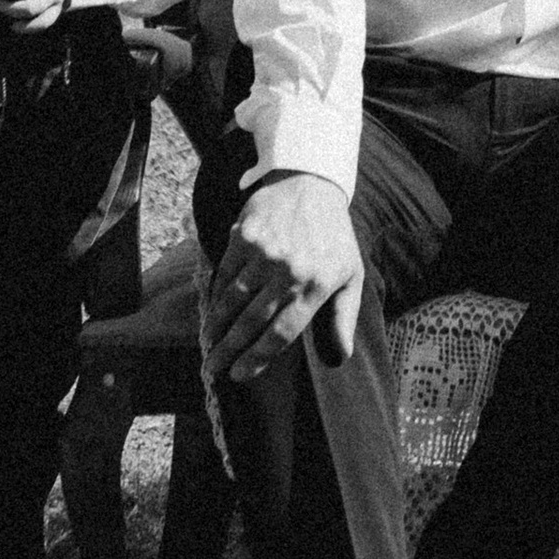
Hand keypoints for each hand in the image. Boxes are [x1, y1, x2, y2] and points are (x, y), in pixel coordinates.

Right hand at [210, 171, 364, 378]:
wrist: (312, 182)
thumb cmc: (334, 237)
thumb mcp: (350, 274)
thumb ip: (343, 317)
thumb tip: (340, 357)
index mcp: (315, 287)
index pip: (281, 334)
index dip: (257, 359)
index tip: (239, 375)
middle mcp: (288, 272)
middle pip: (251, 323)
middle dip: (228, 351)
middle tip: (213, 369)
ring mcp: (264, 253)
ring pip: (232, 301)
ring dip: (216, 327)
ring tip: (208, 346)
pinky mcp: (244, 236)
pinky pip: (224, 274)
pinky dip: (216, 296)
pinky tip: (212, 311)